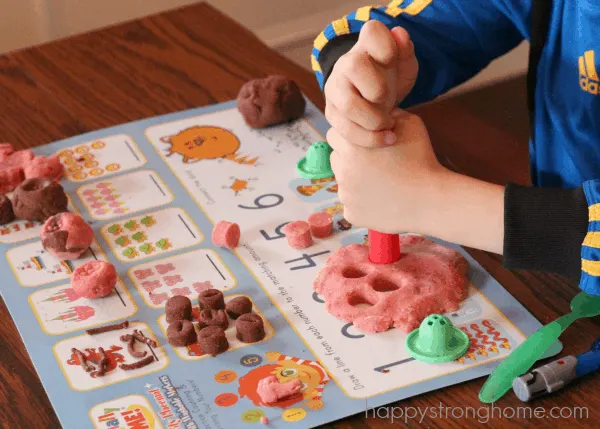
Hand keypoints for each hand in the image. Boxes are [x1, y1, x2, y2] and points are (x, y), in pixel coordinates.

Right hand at [324, 20, 417, 147]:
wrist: (373, 101)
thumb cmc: (391, 78)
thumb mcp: (404, 65)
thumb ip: (405, 50)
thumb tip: (399, 35)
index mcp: (366, 45)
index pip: (371, 32)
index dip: (385, 45)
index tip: (393, 61)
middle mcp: (344, 64)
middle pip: (354, 66)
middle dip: (378, 89)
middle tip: (391, 102)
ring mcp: (335, 89)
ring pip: (347, 105)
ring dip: (373, 120)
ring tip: (390, 125)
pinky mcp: (332, 114)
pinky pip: (345, 129)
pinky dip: (368, 138)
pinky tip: (386, 139)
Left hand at [328, 109, 445, 233]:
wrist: (431, 200)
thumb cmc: (422, 160)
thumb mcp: (410, 124)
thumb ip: (386, 113)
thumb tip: (374, 110)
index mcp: (351, 146)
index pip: (334, 135)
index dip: (349, 137)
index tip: (364, 142)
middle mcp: (343, 171)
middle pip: (335, 158)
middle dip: (348, 157)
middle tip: (372, 161)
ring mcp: (345, 195)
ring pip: (342, 182)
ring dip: (354, 179)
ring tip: (380, 181)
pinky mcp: (352, 214)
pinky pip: (351, 204)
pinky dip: (362, 202)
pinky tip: (381, 198)